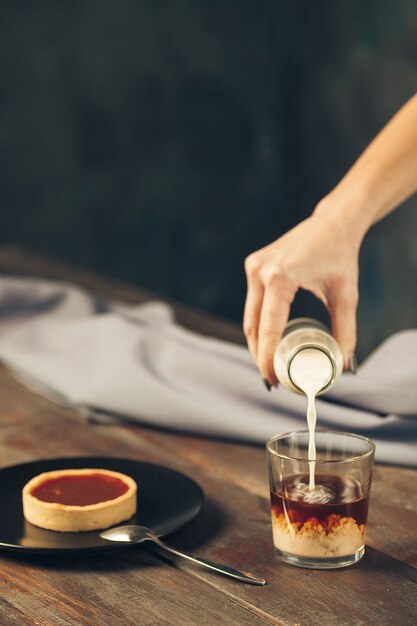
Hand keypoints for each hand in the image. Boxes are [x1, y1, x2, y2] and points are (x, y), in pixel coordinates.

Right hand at [243, 202, 362, 386]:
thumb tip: (343, 363)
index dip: (268, 358)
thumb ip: (345, 330)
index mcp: (280, 278)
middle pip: (252, 326)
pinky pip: (252, 303)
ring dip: (256, 342)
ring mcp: (253, 267)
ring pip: (249, 316)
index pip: (269, 328)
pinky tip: (266, 341)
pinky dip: (258, 324)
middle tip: (271, 379)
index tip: (274, 379)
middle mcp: (260, 271)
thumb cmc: (340, 256)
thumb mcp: (346, 295)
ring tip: (268, 365)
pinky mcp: (253, 265)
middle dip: (260, 355)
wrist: (332, 224)